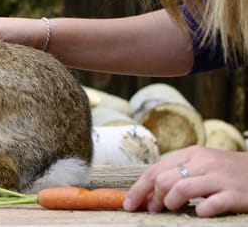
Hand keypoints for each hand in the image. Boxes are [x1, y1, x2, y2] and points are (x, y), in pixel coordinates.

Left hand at [124, 145, 247, 216]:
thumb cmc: (226, 171)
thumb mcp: (201, 164)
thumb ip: (178, 173)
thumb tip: (148, 191)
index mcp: (191, 154)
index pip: (155, 170)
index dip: (139, 189)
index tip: (129, 204)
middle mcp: (204, 162)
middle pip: (164, 179)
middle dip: (155, 198)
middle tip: (156, 209)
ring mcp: (220, 178)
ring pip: (182, 188)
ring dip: (172, 202)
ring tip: (175, 209)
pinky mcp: (236, 194)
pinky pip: (212, 204)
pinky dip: (201, 211)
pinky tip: (200, 213)